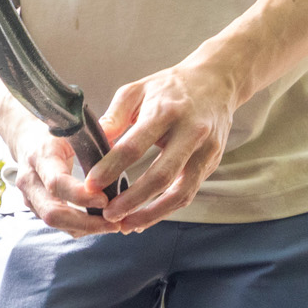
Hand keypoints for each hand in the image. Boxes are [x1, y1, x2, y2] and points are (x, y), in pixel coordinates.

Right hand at [7, 119, 122, 237]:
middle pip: (52, 213)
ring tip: (114, 225)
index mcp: (40, 156)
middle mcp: (30, 180)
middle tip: (115, 223)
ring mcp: (29, 197)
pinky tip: (101, 223)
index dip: (81, 196)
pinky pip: (59, 224)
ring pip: (56, 223)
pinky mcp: (36, 208)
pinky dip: (81, 227)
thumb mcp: (73, 130)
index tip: (105, 200)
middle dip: (86, 223)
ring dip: (86, 228)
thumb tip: (123, 153)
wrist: (26, 140)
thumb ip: (95, 140)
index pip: (56, 183)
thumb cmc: (56, 134)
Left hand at [84, 62, 238, 229]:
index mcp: (166, 112)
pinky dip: (166, 210)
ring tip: (125, 225)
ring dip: (152, 213)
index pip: (135, 145)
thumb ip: (114, 115)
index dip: (112, 168)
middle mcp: (191, 132)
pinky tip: (143, 219)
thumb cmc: (168, 87)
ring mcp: (206, 150)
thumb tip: (94, 138)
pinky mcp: (211, 163)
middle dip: (133, 199)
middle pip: (161, 174)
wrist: (216, 82)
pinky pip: (188, 193)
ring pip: (180, 191)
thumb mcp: (137, 90)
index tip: (91, 185)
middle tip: (107, 214)